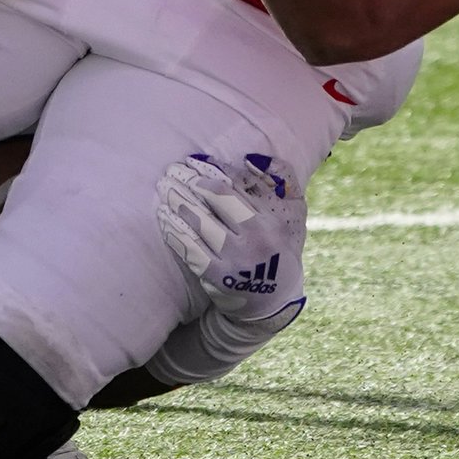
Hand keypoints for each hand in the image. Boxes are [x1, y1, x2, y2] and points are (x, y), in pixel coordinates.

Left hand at [153, 151, 305, 327]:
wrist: (274, 301)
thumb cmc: (280, 248)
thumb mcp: (294, 213)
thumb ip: (282, 179)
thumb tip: (250, 158)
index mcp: (271, 219)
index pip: (236, 186)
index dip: (211, 170)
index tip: (193, 161)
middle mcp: (256, 238)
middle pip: (216, 199)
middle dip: (191, 181)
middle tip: (172, 171)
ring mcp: (236, 259)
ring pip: (200, 222)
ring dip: (178, 202)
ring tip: (164, 189)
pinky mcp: (217, 277)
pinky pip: (190, 248)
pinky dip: (175, 231)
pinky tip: (164, 218)